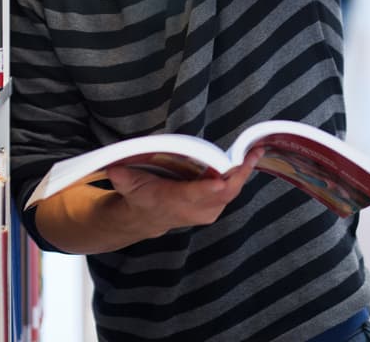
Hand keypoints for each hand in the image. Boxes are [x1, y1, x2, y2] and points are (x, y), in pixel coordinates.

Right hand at [105, 149, 263, 237]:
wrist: (145, 218)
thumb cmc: (139, 195)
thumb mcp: (127, 185)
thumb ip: (123, 177)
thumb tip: (114, 169)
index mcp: (172, 202)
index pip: (193, 197)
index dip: (209, 190)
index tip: (222, 181)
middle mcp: (192, 210)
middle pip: (221, 196)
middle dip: (237, 177)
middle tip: (250, 155)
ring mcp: (206, 211)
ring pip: (230, 195)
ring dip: (244, 174)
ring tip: (255, 151)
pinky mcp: (213, 208)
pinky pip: (232, 193)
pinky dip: (241, 177)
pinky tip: (250, 158)